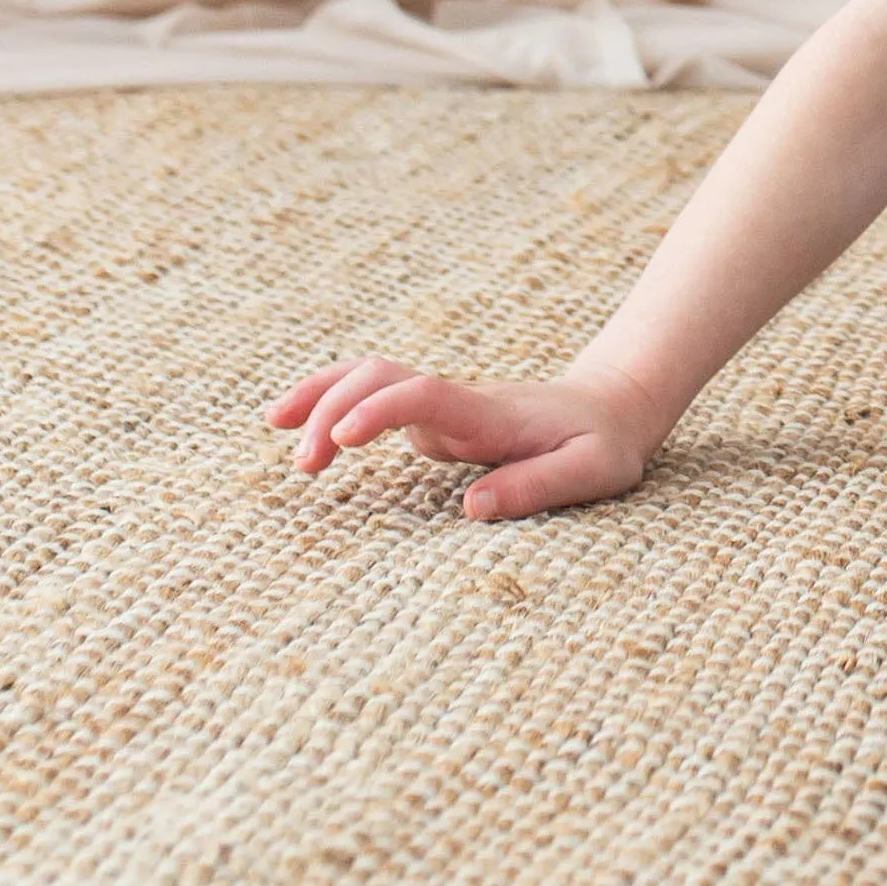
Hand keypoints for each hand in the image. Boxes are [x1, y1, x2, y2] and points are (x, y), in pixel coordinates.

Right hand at [263, 355, 666, 521]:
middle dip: (334, 407)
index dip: (380, 409)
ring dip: (322, 394)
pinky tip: (293, 424)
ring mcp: (441, 407)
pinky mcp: (433, 417)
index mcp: (491, 416)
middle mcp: (457, 404)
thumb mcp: (593, 471)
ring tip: (274, 425)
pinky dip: (330, 401)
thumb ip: (537, 487)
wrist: (612, 407)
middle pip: (383, 377)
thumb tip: (470, 509)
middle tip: (304, 465)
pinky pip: (373, 397)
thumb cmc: (604, 445)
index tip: (340, 440)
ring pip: (371, 377)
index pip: (425, 394)